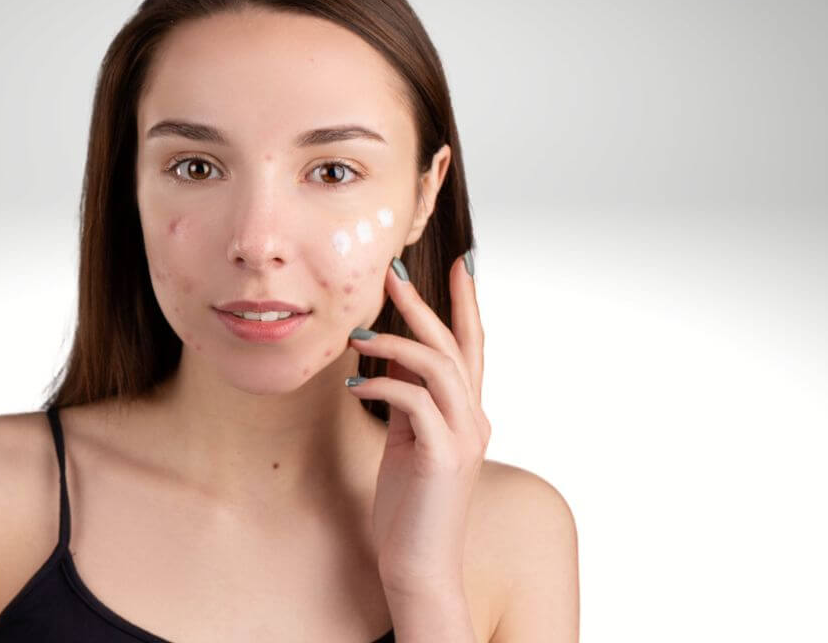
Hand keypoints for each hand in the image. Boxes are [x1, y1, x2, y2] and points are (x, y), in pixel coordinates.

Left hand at [345, 251, 489, 596]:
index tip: (460, 261)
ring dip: (395, 343)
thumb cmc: (409, 507)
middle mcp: (475, 420)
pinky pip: (414, 402)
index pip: (473, 346)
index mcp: (469, 414)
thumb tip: (390, 355)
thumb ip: (408, 399)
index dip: (467, 302)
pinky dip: (382, 386)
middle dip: (424, 303)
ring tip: (356, 337)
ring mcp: (463, 437)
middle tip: (393, 270)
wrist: (418, 565)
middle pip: (456, 345)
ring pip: (438, 367)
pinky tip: (353, 386)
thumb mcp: (407, 441)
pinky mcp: (443, 456)